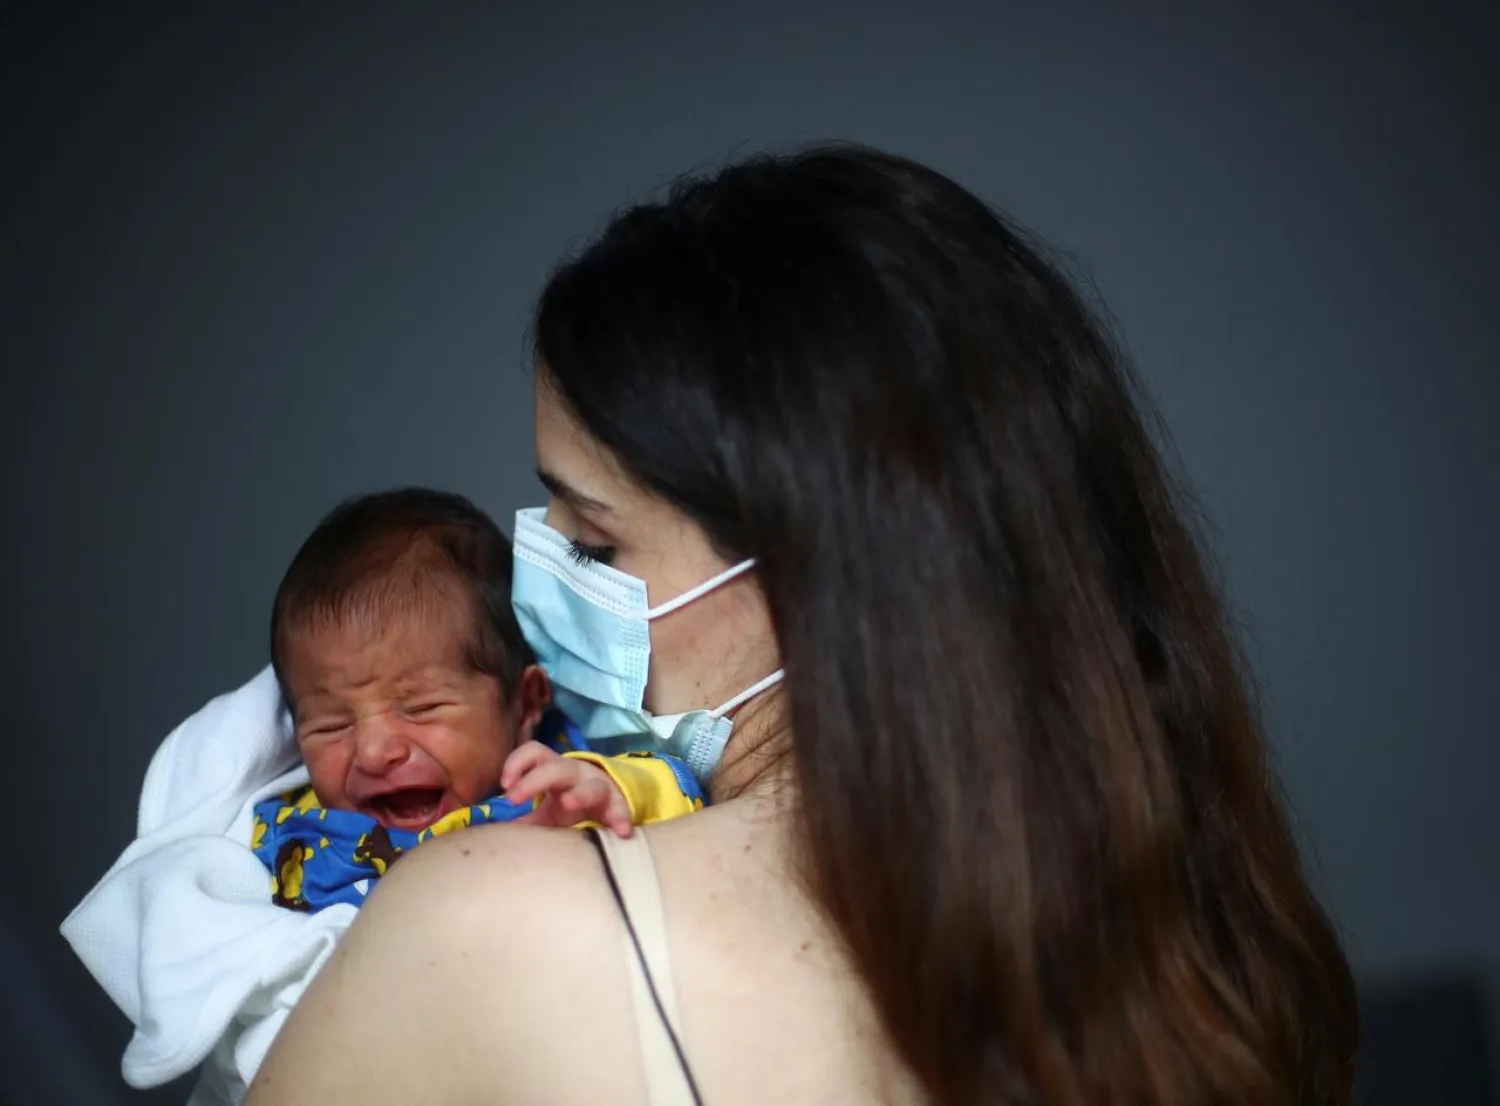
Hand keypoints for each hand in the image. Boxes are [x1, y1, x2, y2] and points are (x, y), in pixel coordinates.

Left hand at [500, 742, 633, 837]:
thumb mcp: (549, 812)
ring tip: (569, 803)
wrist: (611, 804)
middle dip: (534, 780)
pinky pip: (620, 809)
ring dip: (580, 793)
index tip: (504, 787)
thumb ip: (529, 819)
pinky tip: (621, 832)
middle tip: (514, 799)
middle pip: (557, 767)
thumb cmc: (573, 805)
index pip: (535, 752)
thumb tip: (501, 834)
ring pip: (591, 785)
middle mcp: (578, 773)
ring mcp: (600, 787)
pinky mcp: (618, 804)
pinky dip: (620, 818)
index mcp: (556, 769)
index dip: (517, 763)